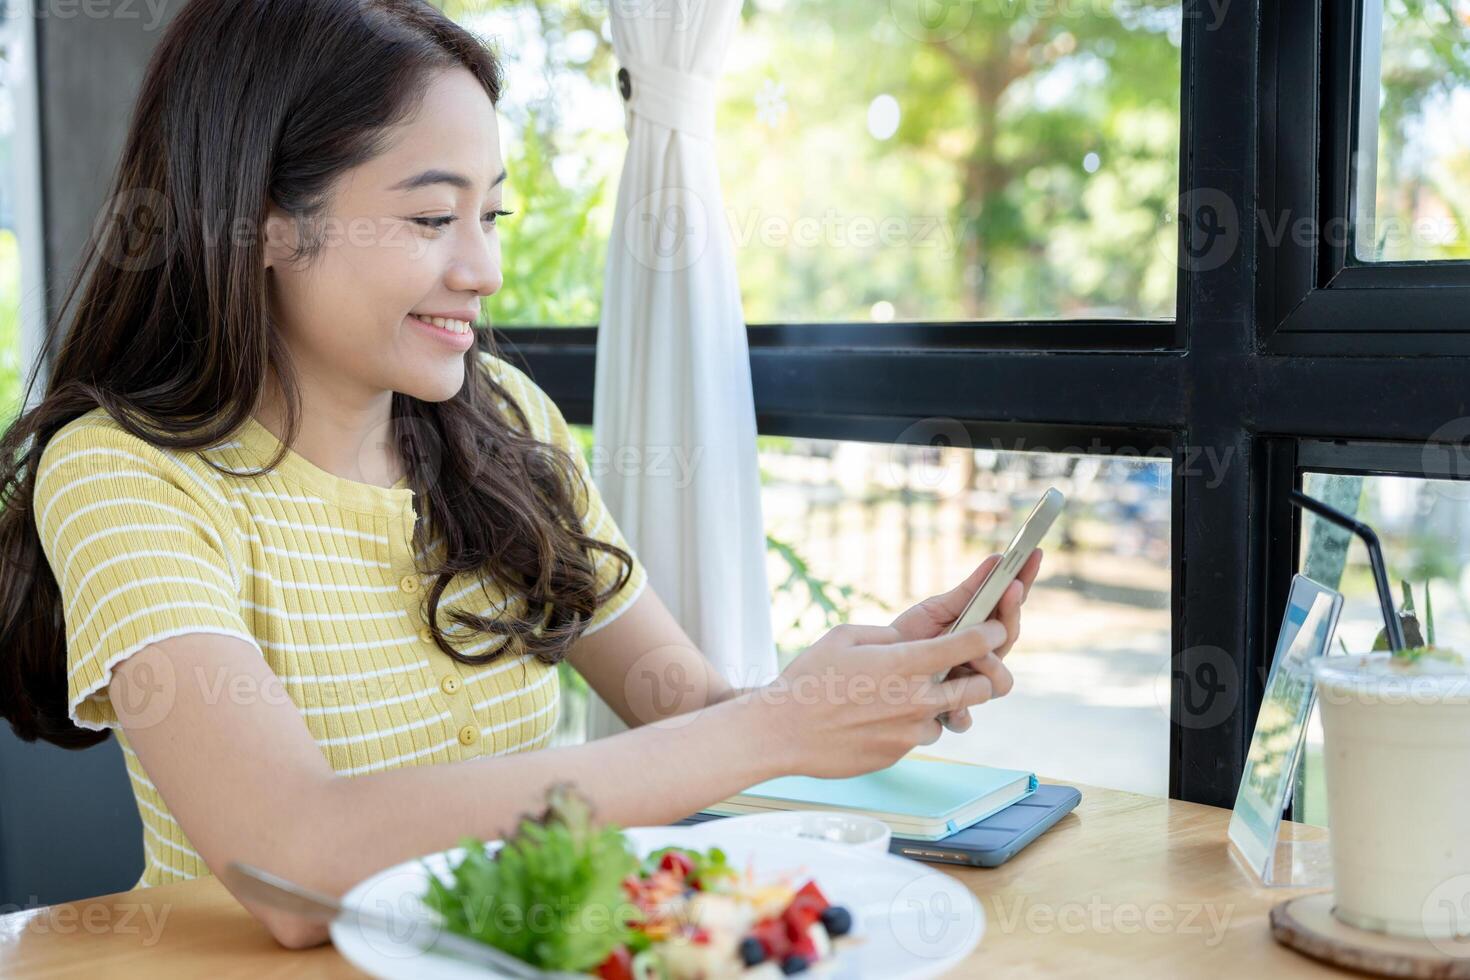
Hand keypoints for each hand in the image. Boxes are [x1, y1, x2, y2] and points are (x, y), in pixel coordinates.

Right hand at [756, 619, 1012, 778]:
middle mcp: (916, 699)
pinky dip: (913, 726)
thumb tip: (909, 640)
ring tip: (904, 696)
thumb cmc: (809, 679)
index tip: (995, 629)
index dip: (991, 633)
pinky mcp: (899, 754)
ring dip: (940, 705)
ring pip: (950, 715)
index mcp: (905, 663)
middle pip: (980, 688)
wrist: (783, 731)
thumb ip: (887, 636)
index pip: (969, 645)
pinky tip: (881, 718)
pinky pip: (921, 736)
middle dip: (981, 676)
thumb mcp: (845, 637)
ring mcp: (910, 731)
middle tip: (964, 669)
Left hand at [889, 549, 1042, 733]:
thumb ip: (970, 590)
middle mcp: (984, 660)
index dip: (1024, 582)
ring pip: (1000, 682)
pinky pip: (965, 720)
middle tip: (1008, 589)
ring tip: (972, 651)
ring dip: (991, 663)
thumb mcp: (938, 608)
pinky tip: (953, 704)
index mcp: (983, 632)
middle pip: (1010, 639)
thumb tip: (998, 560)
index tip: (1031, 556)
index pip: (1011, 607)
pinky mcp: (951, 712)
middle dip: (1011, 613)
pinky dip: (960, 712)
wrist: (877, 665)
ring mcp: (971, 687)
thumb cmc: (912, 636)